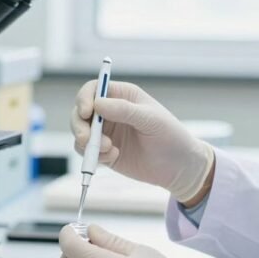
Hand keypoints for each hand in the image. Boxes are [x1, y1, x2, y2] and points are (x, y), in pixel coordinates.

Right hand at [70, 80, 214, 203]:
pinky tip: (114, 157)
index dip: (84, 98)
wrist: (179, 167)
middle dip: (79, 126)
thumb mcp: (151, 120)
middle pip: (80, 112)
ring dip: (87, 143)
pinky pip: (87, 152)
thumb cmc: (170, 136)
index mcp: (122, 96)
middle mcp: (110, 112)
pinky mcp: (105, 152)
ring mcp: (106, 133)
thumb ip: (125, 110)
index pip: (93, 89)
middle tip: (87, 140)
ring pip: (80, 133)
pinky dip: (94, 156)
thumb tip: (97, 103)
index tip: (86, 112)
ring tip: (109, 150)